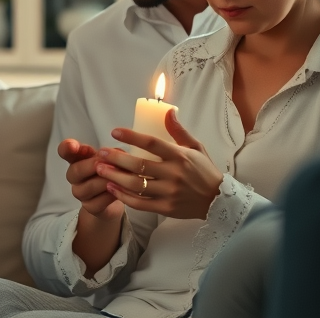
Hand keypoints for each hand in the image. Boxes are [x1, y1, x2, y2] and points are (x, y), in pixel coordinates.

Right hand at [58, 139, 122, 220]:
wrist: (114, 195)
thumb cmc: (109, 170)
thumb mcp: (110, 158)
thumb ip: (110, 153)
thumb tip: (117, 153)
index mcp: (77, 158)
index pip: (64, 150)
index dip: (66, 147)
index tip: (73, 145)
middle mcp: (74, 176)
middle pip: (76, 170)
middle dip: (93, 166)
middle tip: (108, 163)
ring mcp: (80, 193)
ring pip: (89, 187)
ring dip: (105, 181)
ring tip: (120, 177)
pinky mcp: (90, 207)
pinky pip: (98, 202)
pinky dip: (110, 195)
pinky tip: (120, 190)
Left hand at [97, 109, 222, 219]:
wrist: (218, 201)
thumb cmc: (205, 171)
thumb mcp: (195, 147)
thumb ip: (178, 130)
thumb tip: (167, 110)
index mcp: (180, 156)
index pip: (152, 143)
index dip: (131, 137)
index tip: (115, 132)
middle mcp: (173, 174)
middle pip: (138, 165)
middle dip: (116, 158)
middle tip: (101, 153)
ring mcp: (169, 193)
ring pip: (136, 185)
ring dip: (115, 177)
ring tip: (100, 169)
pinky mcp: (166, 208)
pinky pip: (140, 203)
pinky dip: (123, 196)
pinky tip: (111, 188)